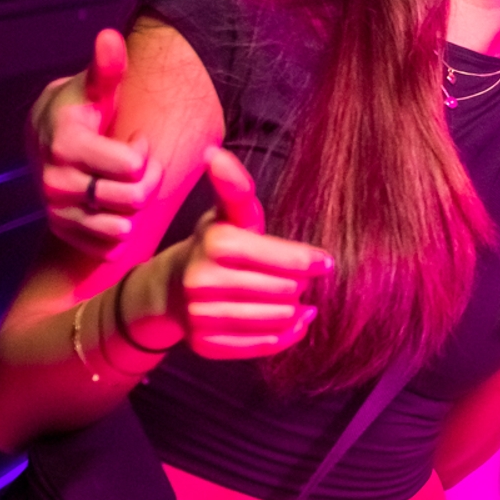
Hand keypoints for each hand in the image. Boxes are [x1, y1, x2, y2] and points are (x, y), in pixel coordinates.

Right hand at [36, 30, 165, 253]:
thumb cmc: (85, 114)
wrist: (53, 145)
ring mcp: (58, 211)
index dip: (142, 153)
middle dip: (147, 180)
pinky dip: (124, 230)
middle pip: (134, 198)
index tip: (135, 141)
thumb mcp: (97, 91)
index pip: (132, 165)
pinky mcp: (67, 234)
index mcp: (65, 144)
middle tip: (139, 166)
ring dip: (136, 206)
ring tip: (128, 184)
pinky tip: (119, 207)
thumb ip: (107, 69)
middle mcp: (55, 181)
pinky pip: (112, 246)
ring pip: (124, 225)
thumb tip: (110, 37)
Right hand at [178, 147, 333, 358]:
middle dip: (301, 285)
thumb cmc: (216, 244)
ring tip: (295, 299)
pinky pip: (263, 346)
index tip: (325, 263)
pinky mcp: (204, 345)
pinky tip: (292, 321)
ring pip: (279, 319)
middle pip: (288, 291)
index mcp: (216, 244)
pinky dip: (285, 336)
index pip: (290, 262)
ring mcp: (200, 317)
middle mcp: (202, 282)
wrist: (174, 287)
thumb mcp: (230, 214)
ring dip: (296, 311)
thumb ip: (235, 187)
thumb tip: (215, 152)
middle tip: (299, 279)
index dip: (313, 263)